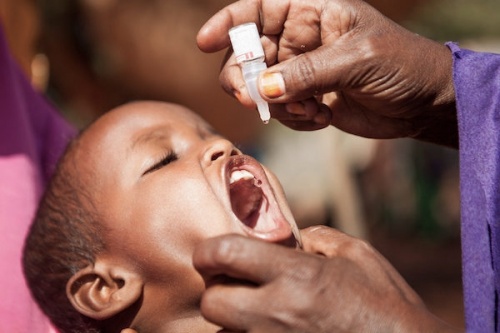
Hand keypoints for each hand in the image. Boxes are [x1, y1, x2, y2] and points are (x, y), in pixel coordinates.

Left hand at [193, 226, 459, 331]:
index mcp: (298, 275)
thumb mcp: (357, 254)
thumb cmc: (386, 303)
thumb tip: (288, 238)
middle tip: (235, 282)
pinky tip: (273, 326)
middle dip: (217, 290)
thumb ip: (315, 238)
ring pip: (223, 332)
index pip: (226, 254)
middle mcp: (279, 313)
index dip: (207, 251)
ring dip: (232, 319)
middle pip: (212, 303)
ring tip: (259, 309)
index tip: (208, 253)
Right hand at [197, 0, 456, 145]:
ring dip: (279, 105)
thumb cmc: (401, 63)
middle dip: (245, 77)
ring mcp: (302, 72)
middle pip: (249, 54)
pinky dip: (296, 120)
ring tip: (313, 110)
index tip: (205, 42)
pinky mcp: (308, 99)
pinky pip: (282, 111)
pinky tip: (323, 117)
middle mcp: (300, 39)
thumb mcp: (357, 59)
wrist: (423, 103)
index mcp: (312, 12)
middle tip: (252, 98)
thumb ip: (308, 72)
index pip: (258, 9)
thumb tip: (261, 88)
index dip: (228, 22)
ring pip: (262, 88)